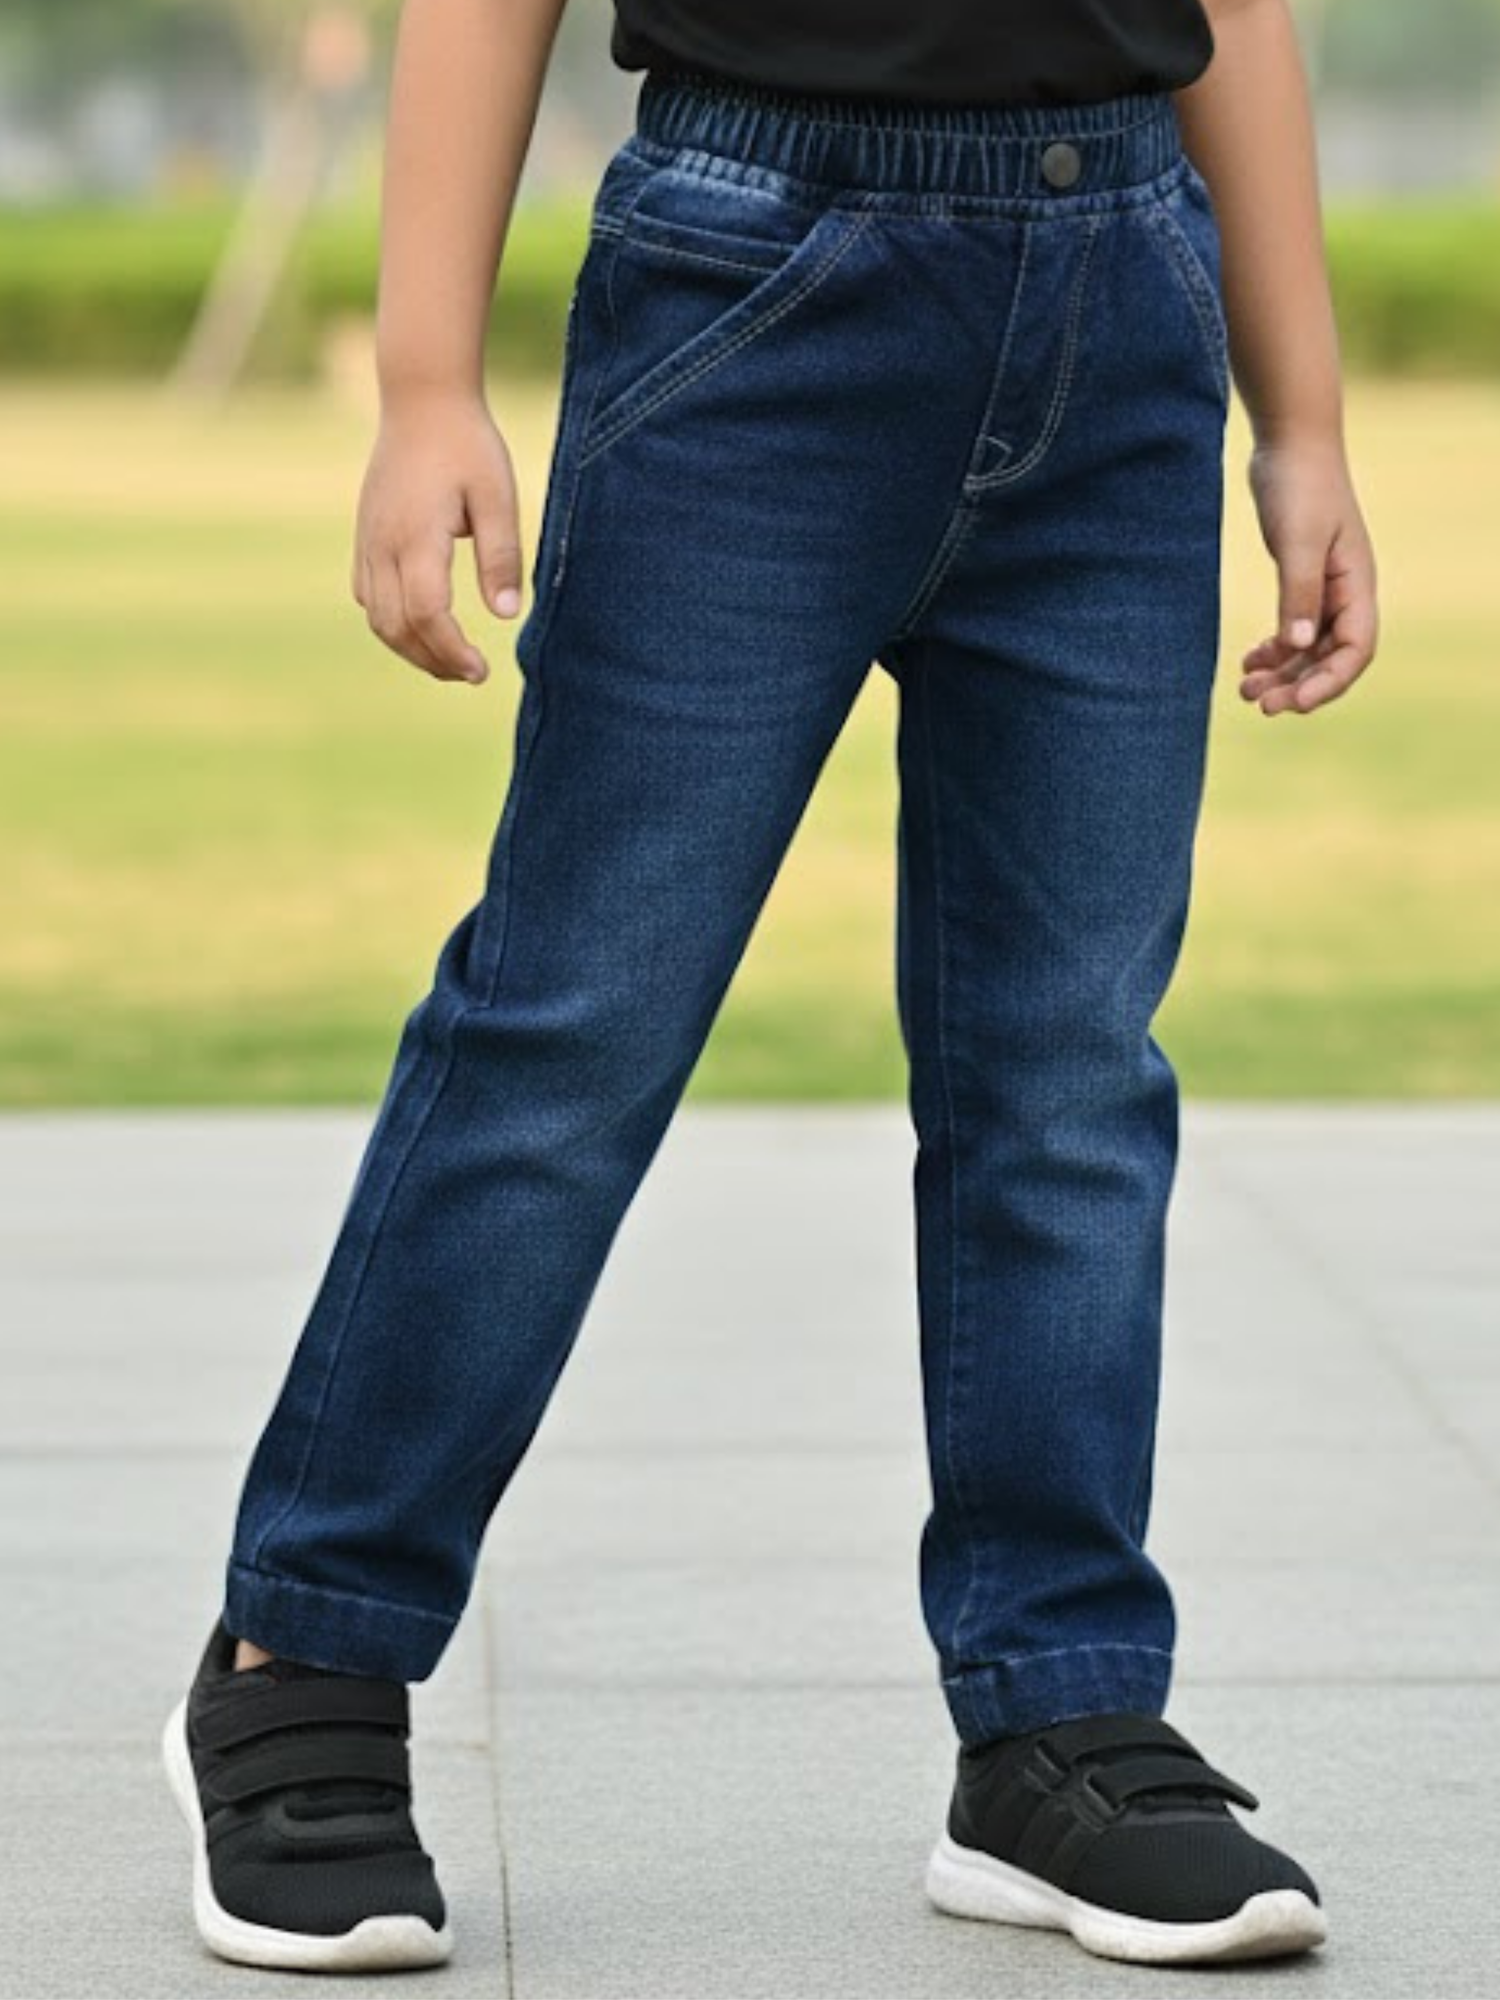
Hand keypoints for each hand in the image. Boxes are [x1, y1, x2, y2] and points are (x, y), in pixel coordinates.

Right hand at [352, 393, 521, 684]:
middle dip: (433, 661)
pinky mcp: (365, 537)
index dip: (451, 651)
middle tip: (472, 674)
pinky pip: (368, 596)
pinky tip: (423, 627)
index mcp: (417, 536)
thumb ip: (501, 557)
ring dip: (411, 649)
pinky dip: (392, 624)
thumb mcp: (498, 497)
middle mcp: (383, 544)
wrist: (421, 400)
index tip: (482, 670)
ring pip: (377, 618)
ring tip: (451, 660)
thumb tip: (506, 616)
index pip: (427, 614)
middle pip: (397, 627)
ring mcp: (367, 541)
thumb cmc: (467, 445)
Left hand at [1239, 436, 1379, 716]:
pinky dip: (1274, 650)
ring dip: (1282, 672)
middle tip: (1259, 704)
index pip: (1355, 650)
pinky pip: (1293, 628)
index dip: (1328, 683)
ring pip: (1308, 647)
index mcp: (1356, 584)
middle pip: (1330, 657)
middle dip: (1298, 685)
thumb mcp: (1298, 541)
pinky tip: (1248, 662)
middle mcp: (1346, 591)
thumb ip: (1298, 593)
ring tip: (1245, 690)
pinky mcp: (1301, 577)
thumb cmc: (1299, 485)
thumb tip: (1295, 647)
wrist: (1290, 441)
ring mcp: (1325, 586)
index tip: (1293, 704)